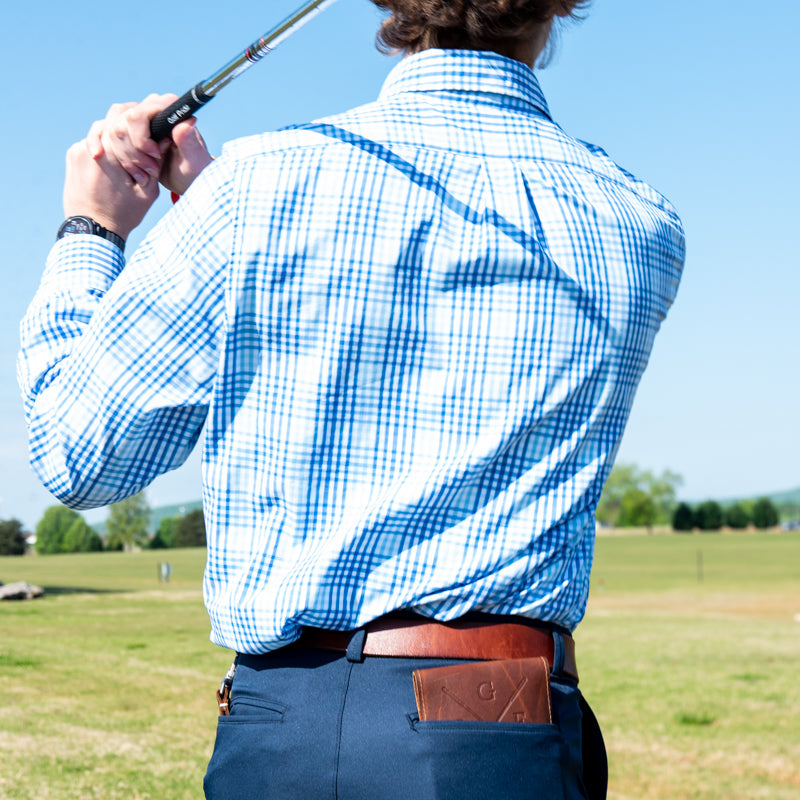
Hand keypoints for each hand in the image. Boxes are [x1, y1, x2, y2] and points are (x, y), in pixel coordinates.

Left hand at [63, 128, 159, 240]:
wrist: (91, 229)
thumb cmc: (122, 214)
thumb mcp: (147, 192)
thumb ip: (156, 164)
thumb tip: (164, 140)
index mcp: (108, 154)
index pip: (126, 121)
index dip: (142, 131)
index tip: (151, 150)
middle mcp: (87, 147)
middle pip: (112, 121)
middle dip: (130, 131)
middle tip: (142, 152)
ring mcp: (76, 150)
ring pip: (102, 130)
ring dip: (118, 140)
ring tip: (128, 163)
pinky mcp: (72, 156)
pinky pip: (92, 142)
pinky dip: (106, 149)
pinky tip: (114, 167)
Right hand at [88, 94, 212, 195]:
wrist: (188, 179)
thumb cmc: (195, 169)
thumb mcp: (194, 160)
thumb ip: (189, 141)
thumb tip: (187, 122)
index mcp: (168, 110)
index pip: (139, 114)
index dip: (141, 138)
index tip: (156, 155)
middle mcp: (150, 109)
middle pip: (122, 121)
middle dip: (133, 150)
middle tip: (153, 169)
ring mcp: (136, 119)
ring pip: (112, 130)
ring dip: (125, 157)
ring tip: (145, 175)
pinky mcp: (127, 131)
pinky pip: (103, 132)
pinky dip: (104, 148)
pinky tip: (106, 159)